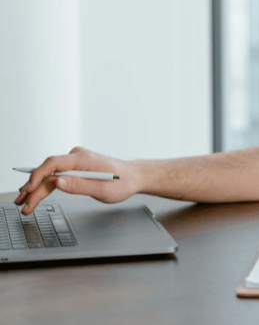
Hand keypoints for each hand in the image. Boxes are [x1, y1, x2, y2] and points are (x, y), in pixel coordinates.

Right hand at [14, 147, 138, 213]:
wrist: (133, 176)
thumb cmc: (122, 183)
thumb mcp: (103, 190)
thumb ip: (80, 186)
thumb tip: (58, 183)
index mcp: (84, 159)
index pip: (54, 163)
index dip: (38, 175)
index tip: (29, 188)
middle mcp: (78, 156)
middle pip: (49, 171)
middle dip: (33, 188)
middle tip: (22, 204)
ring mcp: (77, 160)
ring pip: (51, 174)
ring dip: (37, 188)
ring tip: (24, 203)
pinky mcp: (77, 166)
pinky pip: (57, 174)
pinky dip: (46, 185)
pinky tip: (34, 193)